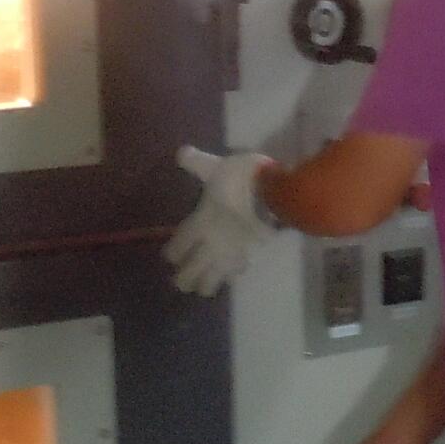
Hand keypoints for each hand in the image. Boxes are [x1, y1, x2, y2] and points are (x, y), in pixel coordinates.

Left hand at [164, 146, 274, 295]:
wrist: (274, 192)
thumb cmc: (242, 178)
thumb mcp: (216, 166)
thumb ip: (196, 162)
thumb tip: (180, 152)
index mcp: (200, 222)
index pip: (179, 245)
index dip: (172, 253)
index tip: (169, 257)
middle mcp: (212, 242)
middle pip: (193, 269)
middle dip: (185, 278)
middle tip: (180, 284)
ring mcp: (231, 250)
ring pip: (214, 277)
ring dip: (207, 284)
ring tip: (203, 291)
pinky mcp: (250, 252)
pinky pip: (238, 269)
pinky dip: (233, 274)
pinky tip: (232, 276)